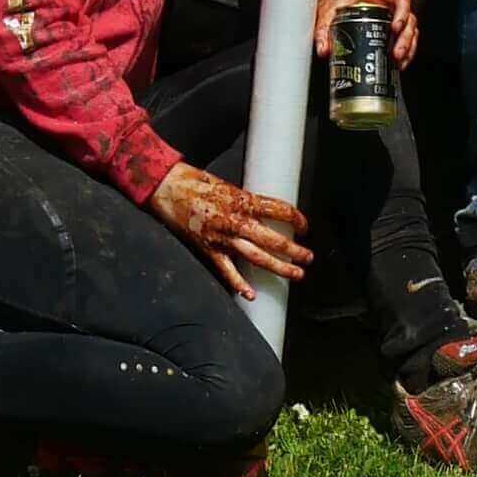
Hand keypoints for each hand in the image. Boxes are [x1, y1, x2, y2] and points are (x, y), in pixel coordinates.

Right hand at [151, 160, 309, 300]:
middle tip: (309, 257)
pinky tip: (251, 295)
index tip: (304, 226)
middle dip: (294, 250)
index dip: (296, 218)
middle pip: (273, 239)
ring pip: (257, 257)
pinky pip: (227, 270)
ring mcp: (223, 238)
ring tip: (297, 274)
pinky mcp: (208, 249)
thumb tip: (262, 209)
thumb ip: (245, 200)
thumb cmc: (196, 181)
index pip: (279, 210)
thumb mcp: (228, 185)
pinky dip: (239, 284)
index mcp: (243, 200)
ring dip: (279, 267)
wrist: (167, 188)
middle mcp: (237, 220)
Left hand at [318, 0, 419, 75]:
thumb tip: (324, 49)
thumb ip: (324, 28)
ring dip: (408, 47)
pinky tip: (398, 63)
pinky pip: (404, 39)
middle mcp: (389, 4)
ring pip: (410, 30)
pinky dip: (405, 52)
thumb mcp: (328, 9)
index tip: (395, 27)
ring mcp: (391, 16)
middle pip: (409, 18)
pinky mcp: (389, 29)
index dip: (402, 12)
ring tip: (398, 61)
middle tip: (396, 53)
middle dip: (405, 38)